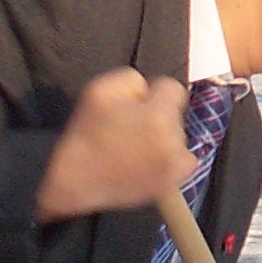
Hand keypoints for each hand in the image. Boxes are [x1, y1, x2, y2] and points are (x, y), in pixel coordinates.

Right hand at [37, 69, 197, 221]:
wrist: (77, 181)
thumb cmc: (86, 134)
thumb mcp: (100, 89)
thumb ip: (132, 79)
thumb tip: (148, 89)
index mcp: (158, 114)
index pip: (173, 88)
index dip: (154, 92)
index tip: (138, 103)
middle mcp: (174, 138)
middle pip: (175, 113)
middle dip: (157, 114)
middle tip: (131, 126)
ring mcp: (176, 164)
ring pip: (178, 137)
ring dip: (164, 137)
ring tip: (135, 147)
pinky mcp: (172, 183)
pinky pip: (183, 162)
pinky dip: (170, 159)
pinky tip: (147, 161)